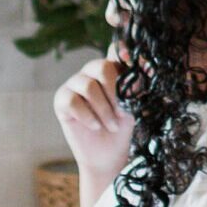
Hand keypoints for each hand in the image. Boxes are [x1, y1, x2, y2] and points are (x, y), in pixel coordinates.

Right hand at [54, 51, 134, 199]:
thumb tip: (146, 68)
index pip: (115, 52)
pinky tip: (95, 126)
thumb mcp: (134, 106)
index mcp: (111, 69)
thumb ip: (136, 87)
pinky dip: (87, 116)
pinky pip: (72, 101)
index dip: (123, 51)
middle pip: (101, 66)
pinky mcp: (61, 100)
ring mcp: (74, 84)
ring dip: (104, 109)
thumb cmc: (121, 127)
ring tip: (112, 125)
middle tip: (122, 112)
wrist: (107, 154)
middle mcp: (91, 72)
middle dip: (115, 91)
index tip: (131, 59)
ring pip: (88, 86)